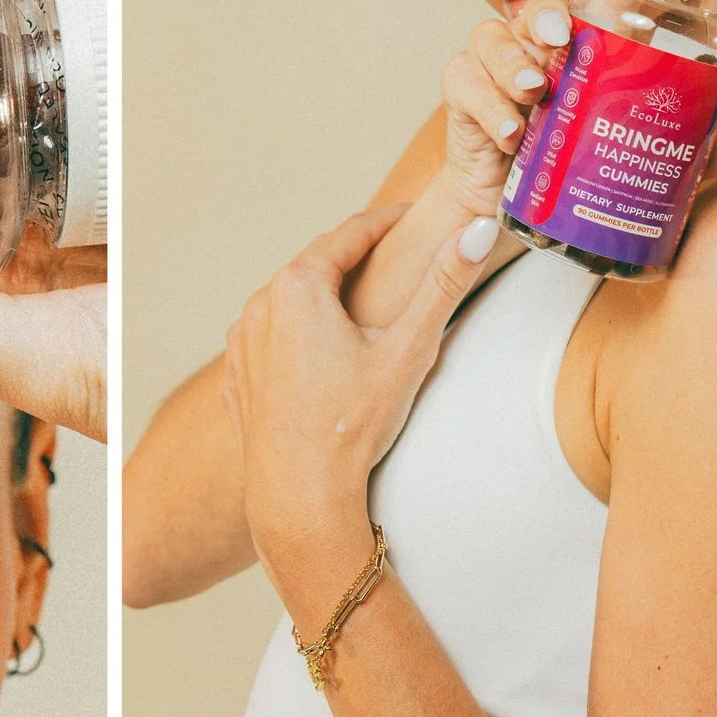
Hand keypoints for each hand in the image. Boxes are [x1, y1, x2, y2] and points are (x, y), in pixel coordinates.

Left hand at [220, 198, 497, 625]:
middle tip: (393, 252)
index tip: (414, 217)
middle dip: (356, 257)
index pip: (350, 235)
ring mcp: (241, 343)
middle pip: (316, 266)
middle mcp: (259, 306)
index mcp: (298, 287)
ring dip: (324, 294)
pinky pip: (271, 339)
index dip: (387, 223)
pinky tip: (323, 349)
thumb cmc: (352, 427)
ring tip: (361, 298)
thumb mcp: (408, 350)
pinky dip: (298, 333)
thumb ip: (444, 285)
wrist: (299, 498)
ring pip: (290, 302)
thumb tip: (480, 229)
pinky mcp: (236, 377)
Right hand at [356, 0, 716, 325]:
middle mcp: (544, 42)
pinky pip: (466, 85)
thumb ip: (687, 157)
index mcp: (589, 43)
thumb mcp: (639, 162)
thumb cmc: (575, 169)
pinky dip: (487, 106)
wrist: (515, 216)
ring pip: (495, 39)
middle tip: (564, 41)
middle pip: (547, 7)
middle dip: (551, 17)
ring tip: (532, 92)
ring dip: (513, 63)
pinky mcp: (464, 94)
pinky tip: (511, 131)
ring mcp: (499, 64)